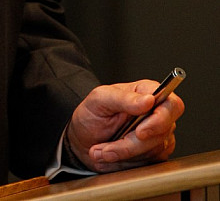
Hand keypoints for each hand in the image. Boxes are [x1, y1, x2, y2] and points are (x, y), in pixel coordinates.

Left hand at [66, 80, 184, 172]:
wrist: (84, 139)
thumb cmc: (93, 114)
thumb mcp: (100, 99)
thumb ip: (123, 98)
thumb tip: (149, 100)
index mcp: (148, 92)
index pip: (172, 105)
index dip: (161, 119)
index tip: (140, 131)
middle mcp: (157, 115)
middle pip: (162, 133)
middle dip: (131, 144)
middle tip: (108, 147)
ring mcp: (158, 137)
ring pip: (152, 152)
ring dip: (122, 154)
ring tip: (102, 149)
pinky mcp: (153, 156)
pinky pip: (146, 164)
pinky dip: (123, 162)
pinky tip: (109, 156)